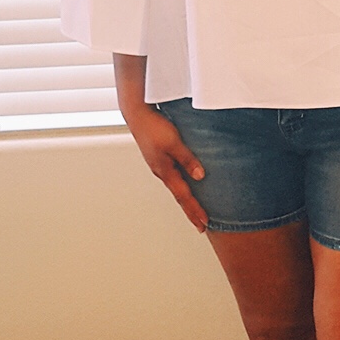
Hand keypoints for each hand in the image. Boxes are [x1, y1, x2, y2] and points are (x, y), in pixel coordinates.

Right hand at [126, 104, 208, 232]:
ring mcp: (160, 165)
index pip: (183, 196)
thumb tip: (200, 176)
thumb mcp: (174, 143)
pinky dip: (182, 185)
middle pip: (179, 195)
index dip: (194, 210)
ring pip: (176, 187)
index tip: (203, 224)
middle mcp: (162, 171)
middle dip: (190, 211)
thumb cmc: (153, 127)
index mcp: (165, 171)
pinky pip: (174, 176)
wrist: (137, 114)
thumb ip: (187, 159)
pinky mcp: (160, 157)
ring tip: (195, 209)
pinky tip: (186, 183)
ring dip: (186, 199)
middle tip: (201, 225)